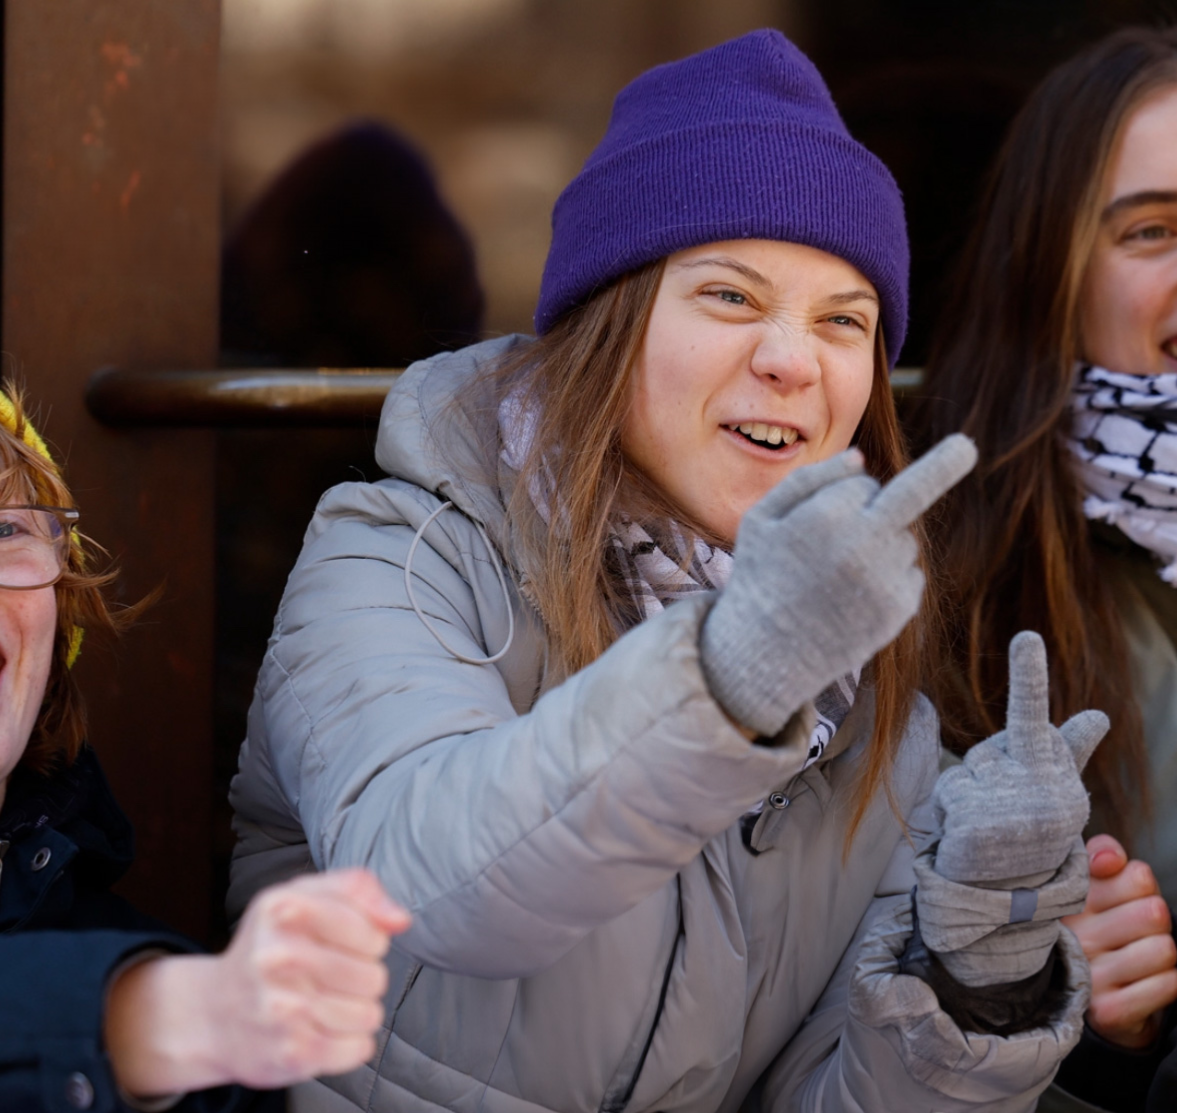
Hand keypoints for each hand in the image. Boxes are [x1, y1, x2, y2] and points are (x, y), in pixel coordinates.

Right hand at [105, 869, 409, 1096]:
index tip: (346, 943)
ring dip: (355, 1012)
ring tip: (322, 1002)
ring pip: (370, 1014)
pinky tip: (318, 1030)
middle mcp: (277, 957)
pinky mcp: (290, 1053)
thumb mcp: (307, 894)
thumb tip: (400, 920)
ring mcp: (281, 1009)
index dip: (370, 940)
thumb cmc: (274, 944)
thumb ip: (360, 891)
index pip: (372, 933)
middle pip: (374, 976)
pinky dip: (348, 1043)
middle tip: (329, 976)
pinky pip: (359, 1048)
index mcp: (285, 907)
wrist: (216, 1011)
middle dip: (362, 977)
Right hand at [700, 434, 976, 737]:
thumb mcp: (761, 519)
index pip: (860, 483)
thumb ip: (808, 480)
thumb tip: (863, 461)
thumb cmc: (760, 576)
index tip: (812, 523)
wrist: (766, 653)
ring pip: (904, 537)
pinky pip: (909, 571)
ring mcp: (886, 578)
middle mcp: (863, 544)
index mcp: (825, 516)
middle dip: (944, 466)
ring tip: (837, 578)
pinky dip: (888, 575)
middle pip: (907, 496)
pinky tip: (853, 598)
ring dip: (882, 543)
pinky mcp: (901, 608)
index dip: (837, 499)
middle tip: (966, 446)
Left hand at [933, 631, 1106, 884]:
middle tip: (1015, 729)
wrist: (1007, 900)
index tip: (1026, 636)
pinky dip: (952, 810)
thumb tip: (1100, 716)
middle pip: (997, 743)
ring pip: (968, 768)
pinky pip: (950, 790)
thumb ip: (1067, 751)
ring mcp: (1010, 807)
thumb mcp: (1050, 792)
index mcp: (1063, 781)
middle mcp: (1045, 792)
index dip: (1029, 675)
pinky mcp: (978, 821)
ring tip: (987, 825)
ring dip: (967, 792)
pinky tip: (970, 836)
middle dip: (999, 741)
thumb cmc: (1028, 834)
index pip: (1046, 725)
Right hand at [1063, 835, 1176, 1048]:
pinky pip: (1168, 984)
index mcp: (1069, 899)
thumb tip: (1110, 858)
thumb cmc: (1097, 930)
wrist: (1083, 999)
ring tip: (1137, 959)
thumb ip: (1102, 854)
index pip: (1138, 876)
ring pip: (1164, 949)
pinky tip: (1142, 983)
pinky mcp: (1109, 1010)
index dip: (1141, 888)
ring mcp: (1089, 973)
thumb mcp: (1093, 886)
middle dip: (1156, 923)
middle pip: (1155, 913)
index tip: (1122, 899)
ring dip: (1161, 956)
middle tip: (1134, 933)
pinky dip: (1166, 984)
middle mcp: (1074, 934)